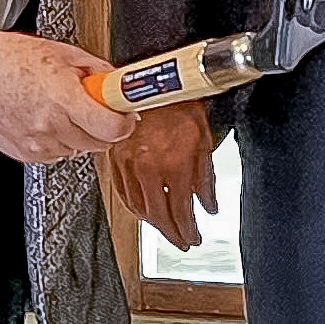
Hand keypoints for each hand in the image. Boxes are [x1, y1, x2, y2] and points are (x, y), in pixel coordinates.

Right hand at [0, 30, 134, 164]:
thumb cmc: (8, 59)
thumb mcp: (62, 53)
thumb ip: (96, 71)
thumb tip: (118, 83)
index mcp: (63, 97)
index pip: (112, 128)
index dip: (124, 122)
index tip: (125, 114)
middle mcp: (51, 125)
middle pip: (99, 142)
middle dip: (102, 125)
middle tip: (91, 107)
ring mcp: (37, 143)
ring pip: (78, 150)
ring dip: (78, 133)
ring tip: (59, 109)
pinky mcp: (26, 154)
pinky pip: (57, 154)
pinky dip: (58, 140)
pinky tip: (43, 119)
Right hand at [104, 103, 217, 249]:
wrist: (155, 82)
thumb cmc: (181, 102)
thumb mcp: (204, 141)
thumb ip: (206, 179)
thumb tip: (209, 205)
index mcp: (174, 165)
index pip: (181, 211)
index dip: (188, 230)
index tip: (194, 238)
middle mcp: (148, 168)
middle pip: (158, 215)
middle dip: (171, 233)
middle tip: (181, 241)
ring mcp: (128, 163)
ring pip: (138, 207)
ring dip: (153, 223)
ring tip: (165, 228)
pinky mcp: (115, 158)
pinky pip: (123, 192)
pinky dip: (134, 206)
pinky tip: (143, 210)